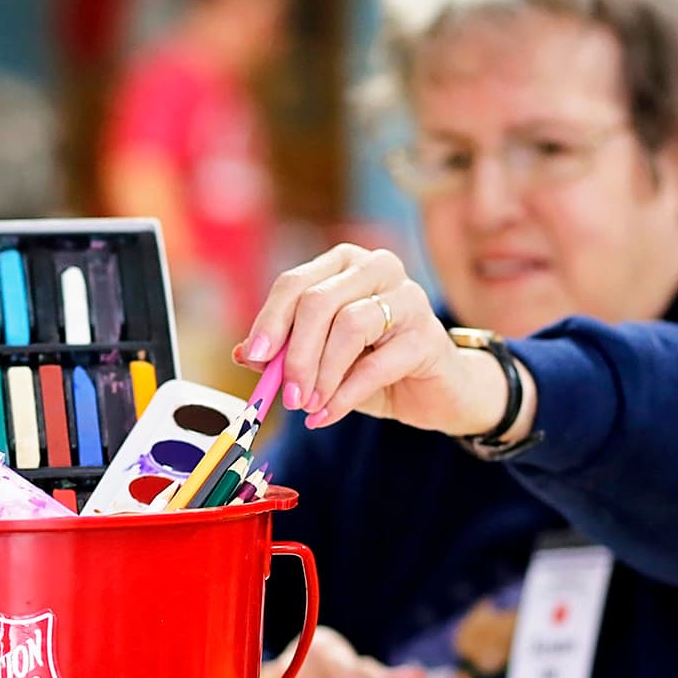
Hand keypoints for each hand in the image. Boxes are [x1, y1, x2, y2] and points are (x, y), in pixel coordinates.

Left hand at [236, 244, 527, 437]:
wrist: (433, 391)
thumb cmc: (370, 365)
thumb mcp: (319, 359)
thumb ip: (283, 352)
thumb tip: (244, 354)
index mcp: (343, 264)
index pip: (295, 283)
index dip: (270, 320)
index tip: (255, 357)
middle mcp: (376, 269)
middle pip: (319, 301)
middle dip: (296, 353)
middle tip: (286, 394)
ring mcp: (408, 297)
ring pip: (349, 325)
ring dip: (322, 373)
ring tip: (308, 404)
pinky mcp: (428, 335)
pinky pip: (378, 363)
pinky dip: (346, 393)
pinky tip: (328, 413)